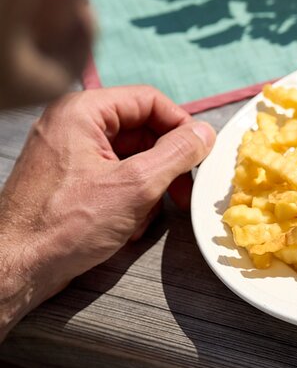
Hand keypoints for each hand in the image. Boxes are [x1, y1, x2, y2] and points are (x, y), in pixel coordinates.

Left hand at [0, 86, 215, 338]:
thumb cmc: (67, 224)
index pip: (149, 100)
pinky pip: (114, 177)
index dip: (181, 126)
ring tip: (145, 217)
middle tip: (182, 194)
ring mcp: (68, 153)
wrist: (16, 267)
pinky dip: (130, 199)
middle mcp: (72, 125)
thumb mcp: (136, 186)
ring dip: (149, 189)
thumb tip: (207, 133)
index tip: (200, 156)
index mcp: (83, 112)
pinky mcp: (68, 180)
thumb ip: (177, 154)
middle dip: (165, 165)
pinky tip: (128, 226)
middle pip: (142, 130)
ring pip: (132, 157)